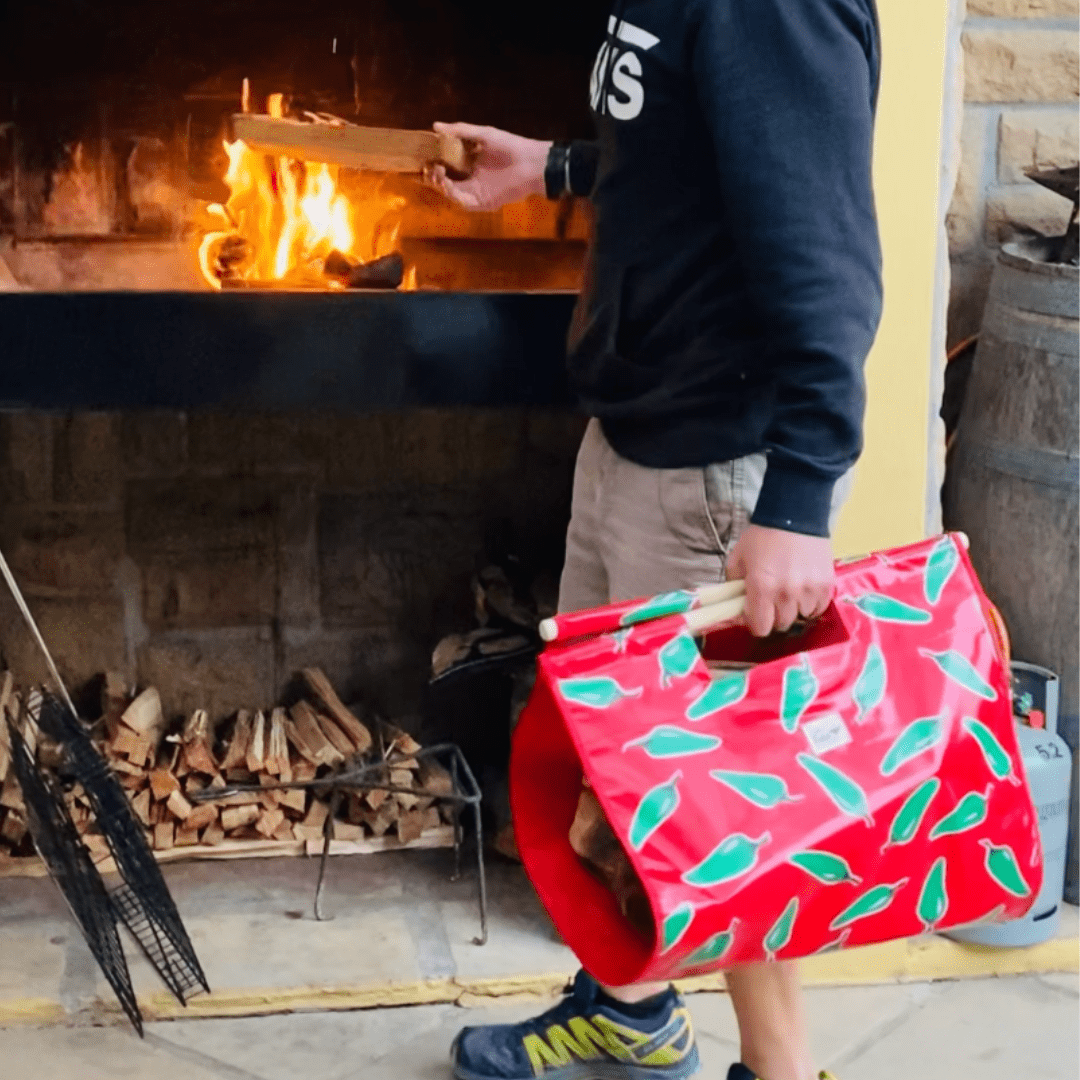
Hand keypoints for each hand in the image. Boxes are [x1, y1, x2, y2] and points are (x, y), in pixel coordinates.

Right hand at [428, 122, 549, 211]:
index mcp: (469, 163)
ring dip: (439, 184)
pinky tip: (446, 182)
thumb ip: (460, 131)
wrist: (530, 162)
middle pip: (444, 181)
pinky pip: (462, 202)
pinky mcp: (481, 203)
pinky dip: (451, 194)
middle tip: (426, 166)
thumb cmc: (509, 146)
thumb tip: (435, 126)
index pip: (446, 164)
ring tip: (435, 172)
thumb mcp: (482, 134)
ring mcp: (475, 192)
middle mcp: (470, 179)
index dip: (433, 161)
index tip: (422, 154)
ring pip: (450, 193)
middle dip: (432, 175)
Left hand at [726, 524, 834, 636]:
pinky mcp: (827, 585)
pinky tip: (804, 590)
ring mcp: (810, 590)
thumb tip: (735, 606)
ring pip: (801, 617)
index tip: (755, 614)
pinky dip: (811, 604)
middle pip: (781, 624)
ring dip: (794, 609)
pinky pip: (819, 608)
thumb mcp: (737, 558)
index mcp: (762, 587)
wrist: (794, 514)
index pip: (760, 628)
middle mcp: (787, 593)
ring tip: (790, 591)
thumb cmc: (762, 537)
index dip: (756, 623)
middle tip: (772, 600)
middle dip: (774, 616)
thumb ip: (733, 586)